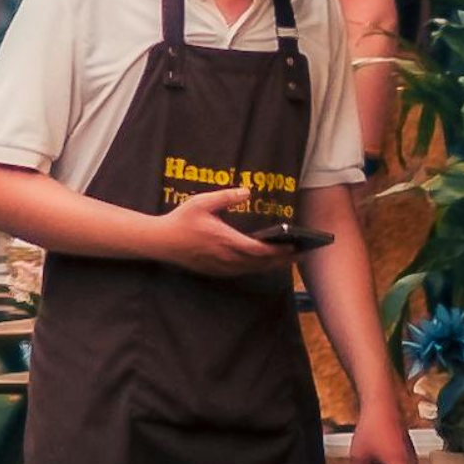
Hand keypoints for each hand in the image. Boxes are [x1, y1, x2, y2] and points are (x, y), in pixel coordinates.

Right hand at [154, 192, 287, 275]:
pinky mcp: (216, 271)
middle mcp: (226, 258)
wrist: (162, 242)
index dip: (279, 250)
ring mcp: (221, 267)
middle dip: (282, 260)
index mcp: (226, 241)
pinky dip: (256, 268)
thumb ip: (226, 197)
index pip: (259, 251)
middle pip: (261, 264)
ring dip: (271, 265)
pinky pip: (242, 272)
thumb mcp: (202, 202)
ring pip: (253, 270)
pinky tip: (263, 262)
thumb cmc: (182, 220)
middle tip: (301, 255)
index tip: (294, 246)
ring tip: (287, 258)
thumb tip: (248, 191)